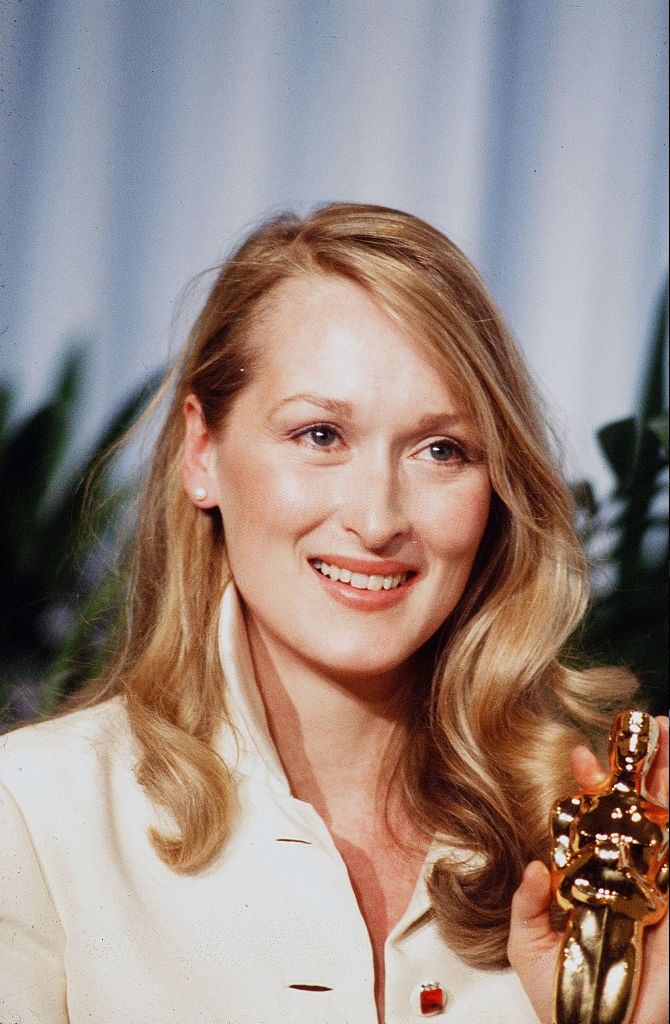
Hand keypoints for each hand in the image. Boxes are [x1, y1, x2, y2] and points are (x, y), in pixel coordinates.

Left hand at [507, 716, 668, 1023]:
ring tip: (669, 734)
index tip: (582, 754)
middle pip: (638, 809)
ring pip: (667, 822)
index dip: (590, 786)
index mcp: (590, 875)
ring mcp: (657, 887)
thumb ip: (528, 904)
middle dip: (643, 766)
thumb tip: (535, 867)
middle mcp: (625, 874)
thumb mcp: (529, 944)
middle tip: (647, 725)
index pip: (592, 819)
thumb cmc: (564, 996)